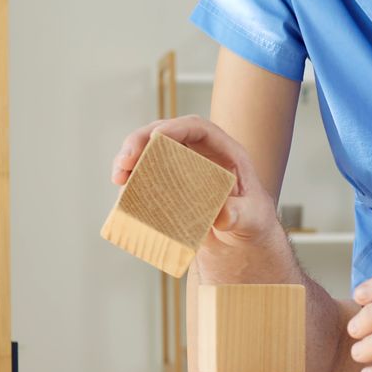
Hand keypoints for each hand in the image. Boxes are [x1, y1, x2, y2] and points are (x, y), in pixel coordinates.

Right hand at [109, 116, 289, 280]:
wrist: (244, 243)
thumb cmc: (253, 225)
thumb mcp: (253, 221)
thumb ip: (241, 216)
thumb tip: (222, 214)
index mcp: (226, 153)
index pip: (198, 129)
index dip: (174, 128)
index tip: (154, 138)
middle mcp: (201, 155)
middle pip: (166, 135)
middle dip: (140, 142)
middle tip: (124, 163)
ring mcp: (183, 169)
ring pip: (150, 153)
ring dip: (130, 161)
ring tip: (118, 179)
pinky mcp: (169, 187)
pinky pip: (146, 177)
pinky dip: (132, 183)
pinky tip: (123, 196)